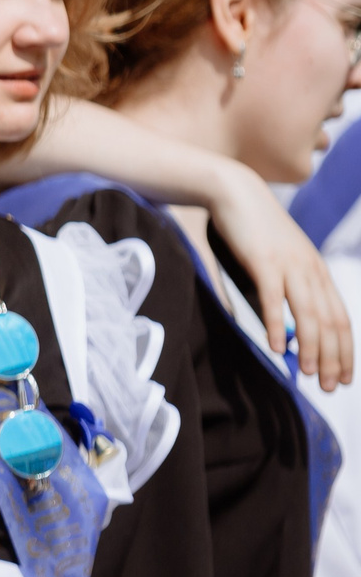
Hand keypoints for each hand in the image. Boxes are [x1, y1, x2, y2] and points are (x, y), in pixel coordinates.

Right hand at [207, 162, 352, 390]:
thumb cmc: (246, 230)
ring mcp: (289, 265)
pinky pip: (275, 300)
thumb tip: (280, 331)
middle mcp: (310, 269)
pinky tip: (279, 349)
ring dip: (313, 349)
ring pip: (310, 315)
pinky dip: (280, 326)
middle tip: (332, 386)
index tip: (344, 376)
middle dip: (335, 357)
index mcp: (316, 270)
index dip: (345, 350)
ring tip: (311, 375)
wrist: (232, 189)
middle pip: (331, 321)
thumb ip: (278, 295)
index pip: (340, 318)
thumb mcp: (270, 264)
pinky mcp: (264, 262)